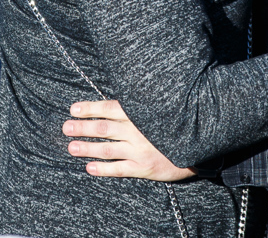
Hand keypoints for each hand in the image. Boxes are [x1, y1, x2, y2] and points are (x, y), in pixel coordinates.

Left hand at [64, 100, 196, 180]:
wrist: (202, 142)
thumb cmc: (180, 120)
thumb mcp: (163, 106)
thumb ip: (142, 104)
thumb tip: (121, 98)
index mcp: (142, 113)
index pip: (109, 109)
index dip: (89, 108)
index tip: (73, 108)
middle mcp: (138, 131)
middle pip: (103, 129)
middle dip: (83, 128)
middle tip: (66, 128)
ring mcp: (139, 150)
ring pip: (107, 149)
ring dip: (87, 148)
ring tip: (72, 147)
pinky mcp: (144, 168)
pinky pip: (118, 169)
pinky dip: (102, 170)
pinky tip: (89, 168)